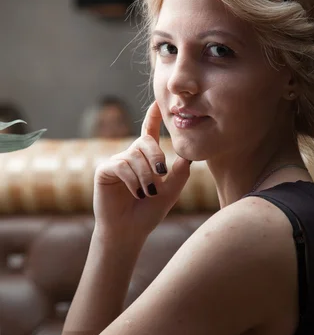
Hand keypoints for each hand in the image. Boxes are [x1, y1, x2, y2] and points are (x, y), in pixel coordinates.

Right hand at [93, 101, 190, 237]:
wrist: (128, 232)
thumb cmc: (148, 213)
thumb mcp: (170, 192)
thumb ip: (179, 173)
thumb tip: (187, 154)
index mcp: (146, 160)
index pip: (149, 133)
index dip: (153, 117)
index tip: (157, 102)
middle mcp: (130, 157)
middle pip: (144, 142)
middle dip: (156, 157)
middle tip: (162, 175)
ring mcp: (116, 162)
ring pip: (134, 155)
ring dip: (145, 175)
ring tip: (148, 193)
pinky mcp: (104, 170)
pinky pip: (121, 165)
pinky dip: (132, 180)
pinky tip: (137, 193)